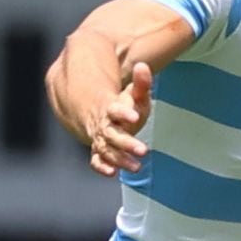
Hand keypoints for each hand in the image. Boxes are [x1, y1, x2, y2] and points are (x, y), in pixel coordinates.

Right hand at [87, 62, 152, 177]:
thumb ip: (141, 83)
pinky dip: (102, 167)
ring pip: (107, 150)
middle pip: (112, 135)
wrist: (106, 116)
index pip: (115, 110)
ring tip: (137, 167)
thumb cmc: (126, 106)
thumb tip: (143, 66)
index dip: (124, 112)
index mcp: (112, 109)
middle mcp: (104, 125)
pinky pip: (96, 160)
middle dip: (127, 143)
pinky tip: (112, 173)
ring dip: (120, 159)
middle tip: (143, 150)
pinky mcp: (99, 151)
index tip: (135, 116)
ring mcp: (100, 139)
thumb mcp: (135, 94)